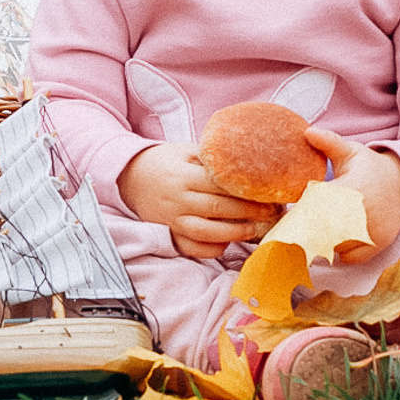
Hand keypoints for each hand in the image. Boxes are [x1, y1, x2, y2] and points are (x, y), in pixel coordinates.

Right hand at [117, 143, 282, 259]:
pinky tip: (227, 243)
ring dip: (233, 233)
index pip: (219, 185)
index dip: (244, 190)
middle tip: (270, 212)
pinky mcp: (169, 233)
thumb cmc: (164, 161)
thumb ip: (211, 157)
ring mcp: (172, 219)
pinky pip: (191, 247)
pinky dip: (210, 249)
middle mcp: (178, 199)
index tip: (267, 192)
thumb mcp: (185, 150)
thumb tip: (247, 160)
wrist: (129, 176)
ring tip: (255, 230)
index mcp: (183, 175)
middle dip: (247, 212)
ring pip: (205, 232)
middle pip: (217, 209)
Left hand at [303, 126, 399, 263]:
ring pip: (336, 247)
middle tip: (297, 230)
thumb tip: (307, 131)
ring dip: (323, 242)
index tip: (294, 214)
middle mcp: (364, 213)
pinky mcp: (379, 244)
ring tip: (315, 233)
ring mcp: (373, 231)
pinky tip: (334, 240)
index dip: (304, 213)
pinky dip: (340, 252)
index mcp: (353, 189)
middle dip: (310, 231)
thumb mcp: (350, 151)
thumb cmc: (369, 167)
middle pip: (325, 232)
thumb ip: (329, 143)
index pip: (319, 208)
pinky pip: (351, 258)